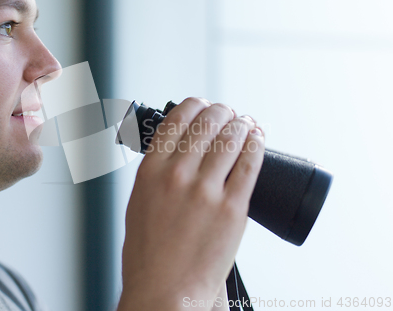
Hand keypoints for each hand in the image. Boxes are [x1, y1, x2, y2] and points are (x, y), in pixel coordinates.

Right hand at [117, 97, 264, 310]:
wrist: (165, 291)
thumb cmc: (148, 254)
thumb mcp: (139, 203)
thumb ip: (156, 173)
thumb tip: (177, 150)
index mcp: (149, 171)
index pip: (177, 120)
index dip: (194, 105)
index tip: (202, 105)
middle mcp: (176, 175)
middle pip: (207, 123)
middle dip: (221, 111)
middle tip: (227, 113)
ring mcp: (205, 191)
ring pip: (231, 138)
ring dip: (241, 124)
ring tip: (245, 123)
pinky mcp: (232, 209)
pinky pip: (250, 165)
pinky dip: (256, 145)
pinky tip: (257, 138)